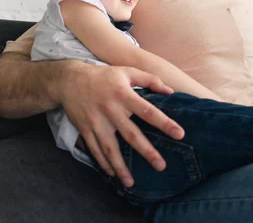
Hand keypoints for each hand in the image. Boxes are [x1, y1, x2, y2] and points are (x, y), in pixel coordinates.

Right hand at [59, 63, 183, 186]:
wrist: (69, 80)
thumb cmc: (104, 76)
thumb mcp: (127, 71)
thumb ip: (150, 80)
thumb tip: (171, 91)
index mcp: (124, 94)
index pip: (148, 111)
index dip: (164, 123)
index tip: (180, 134)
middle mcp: (111, 110)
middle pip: (131, 134)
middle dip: (146, 151)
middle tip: (161, 166)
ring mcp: (96, 122)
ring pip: (110, 148)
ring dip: (120, 167)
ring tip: (131, 183)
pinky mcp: (85, 129)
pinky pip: (95, 149)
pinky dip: (103, 163)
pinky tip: (112, 174)